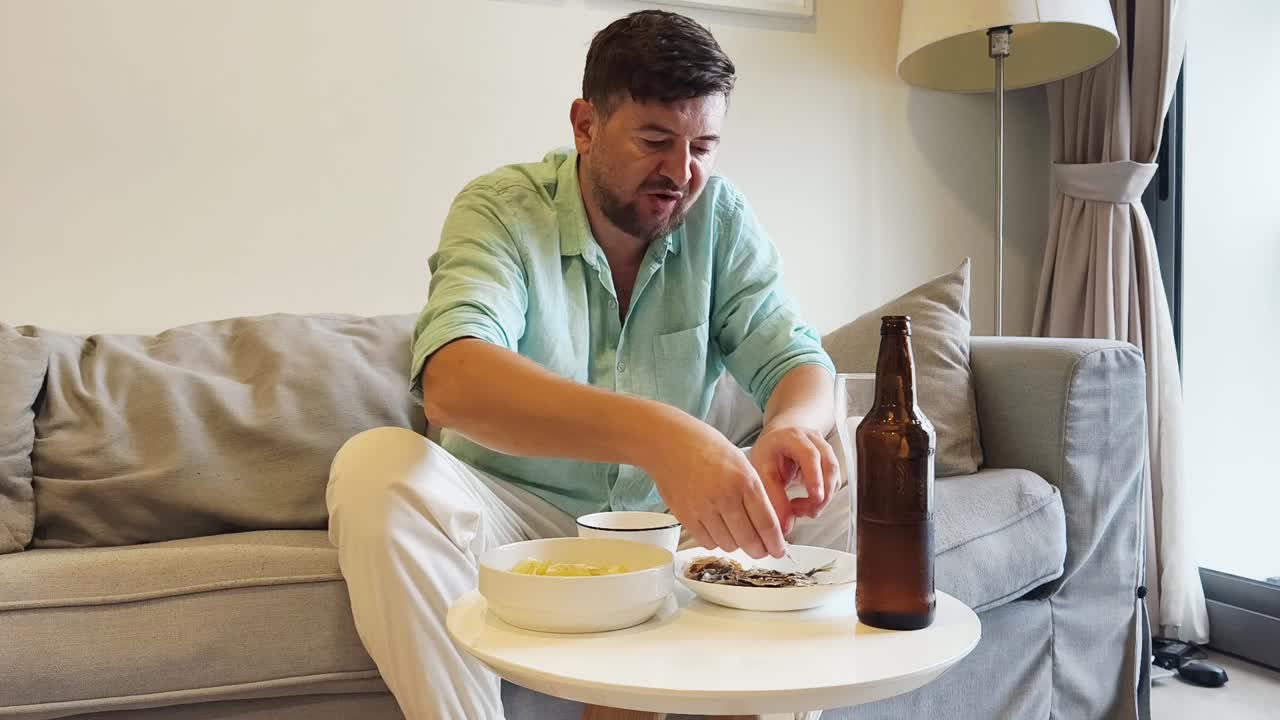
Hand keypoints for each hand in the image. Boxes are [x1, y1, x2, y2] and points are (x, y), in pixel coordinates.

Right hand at [642, 416, 786, 559]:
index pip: (767, 523)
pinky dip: (715, 541)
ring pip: (729, 545)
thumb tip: (767, 523)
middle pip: (749, 540)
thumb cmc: (706, 447)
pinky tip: (717, 530)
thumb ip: (754, 492)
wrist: (670, 443)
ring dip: (736, 544)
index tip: (778, 550)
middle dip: (759, 550)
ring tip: (736, 534)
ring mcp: (704, 508)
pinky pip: (707, 542)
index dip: (775, 543)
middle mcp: (725, 496)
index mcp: (744, 481)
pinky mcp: (686, 516)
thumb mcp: (741, 462)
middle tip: (761, 550)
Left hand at [749, 424, 840, 523]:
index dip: (814, 477)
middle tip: (806, 513)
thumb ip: (773, 497)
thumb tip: (784, 526)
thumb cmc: (770, 452)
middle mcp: (814, 440)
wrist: (779, 439)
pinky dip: (823, 498)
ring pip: (834, 477)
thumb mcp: (763, 470)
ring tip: (801, 511)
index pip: (809, 455)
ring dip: (822, 499)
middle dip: (822, 495)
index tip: (815, 498)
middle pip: (829, 466)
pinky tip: (807, 504)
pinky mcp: (830, 463)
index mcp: (793, 437)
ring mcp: (826, 450)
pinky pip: (833, 483)